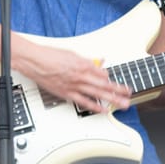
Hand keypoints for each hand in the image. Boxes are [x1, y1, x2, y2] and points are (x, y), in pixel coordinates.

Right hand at [15, 42, 131, 113]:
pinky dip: (95, 106)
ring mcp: (75, 86)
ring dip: (112, 99)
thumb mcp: (73, 53)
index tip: (120, 83)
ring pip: (98, 94)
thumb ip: (87, 60)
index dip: (112, 79)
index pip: (104, 73)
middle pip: (105, 84)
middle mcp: (82, 75)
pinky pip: (84, 102)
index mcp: (84, 64)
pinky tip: (103, 110)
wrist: (35, 61)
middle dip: (119, 90)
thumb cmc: (51, 55)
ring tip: (122, 104)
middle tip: (129, 95)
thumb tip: (98, 62)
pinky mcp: (67, 94)